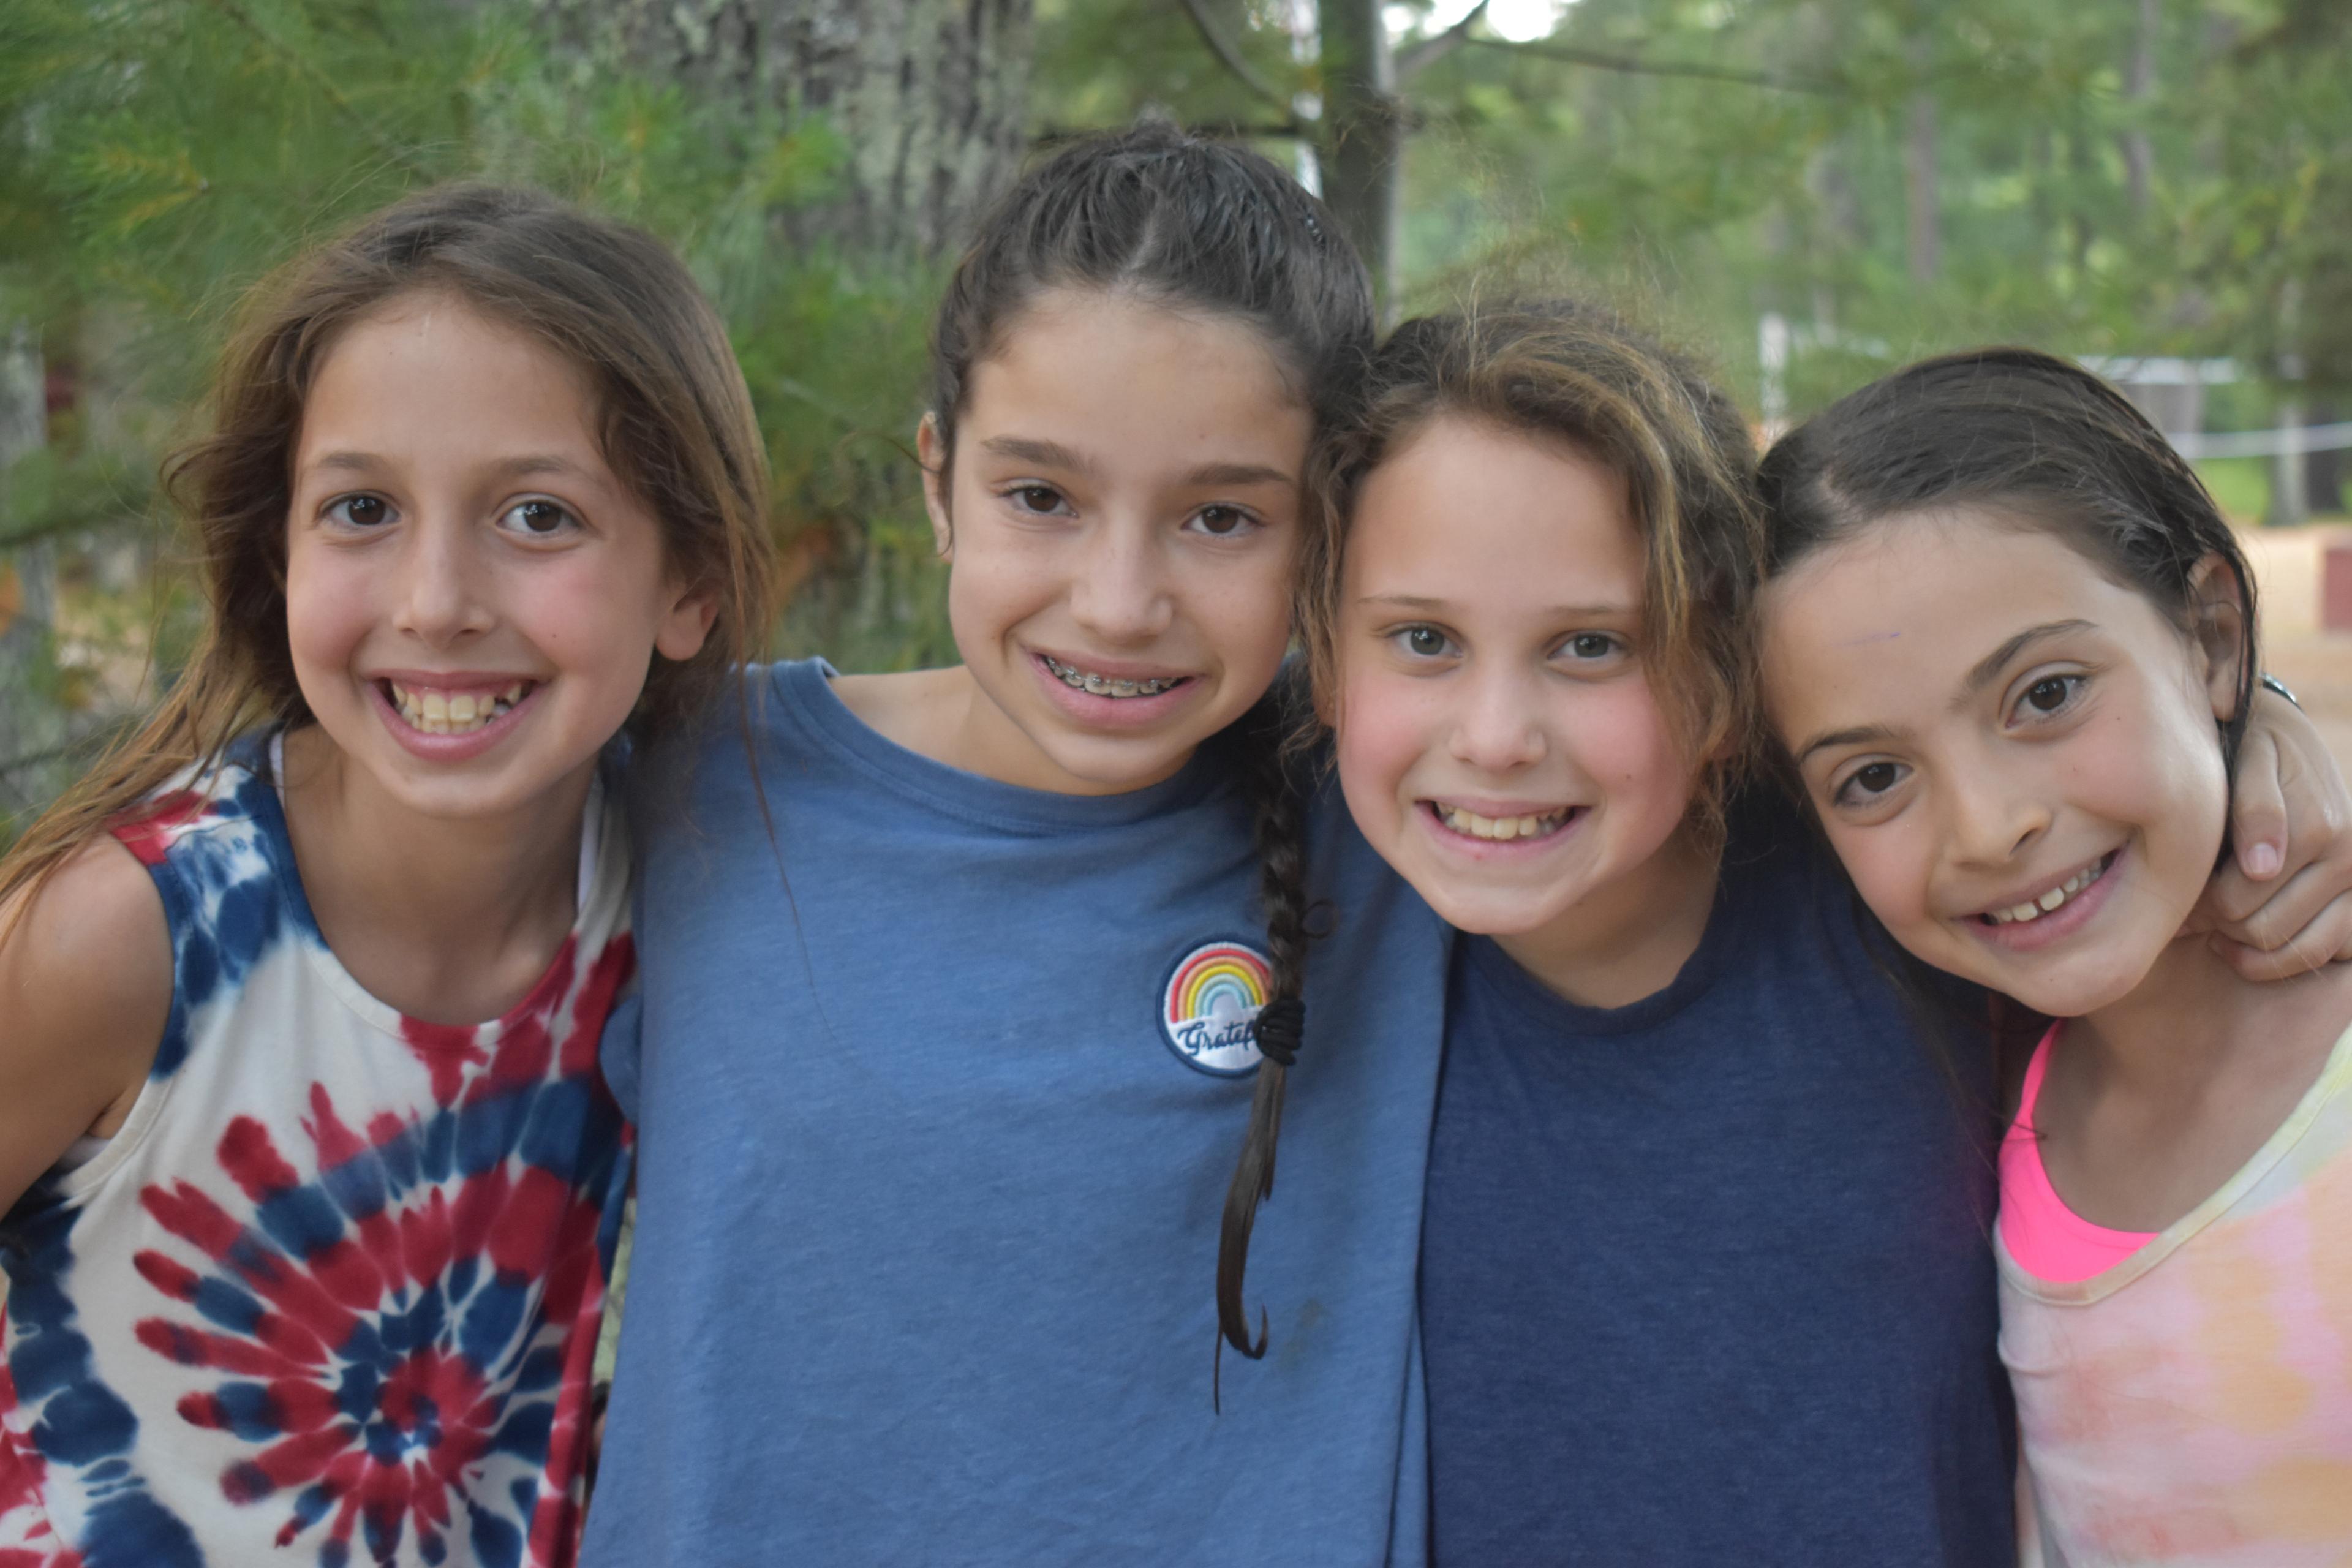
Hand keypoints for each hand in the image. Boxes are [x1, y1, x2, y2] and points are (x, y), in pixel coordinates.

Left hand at [2204, 686, 2351, 979]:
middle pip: (2260, 929)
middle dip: (2216, 924)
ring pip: (2293, 950)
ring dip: (2246, 947)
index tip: (2179, 891)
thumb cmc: (2255, 752)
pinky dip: (2279, 961)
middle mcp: (2349, 859)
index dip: (2195, 904)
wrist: (2291, 742)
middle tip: (2191, 908)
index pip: (2235, 901)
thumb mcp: (2249, 761)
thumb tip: (2261, 868)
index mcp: (2318, 827)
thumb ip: (2254, 809)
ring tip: (2215, 925)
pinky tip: (2243, 942)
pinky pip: (2324, 955)